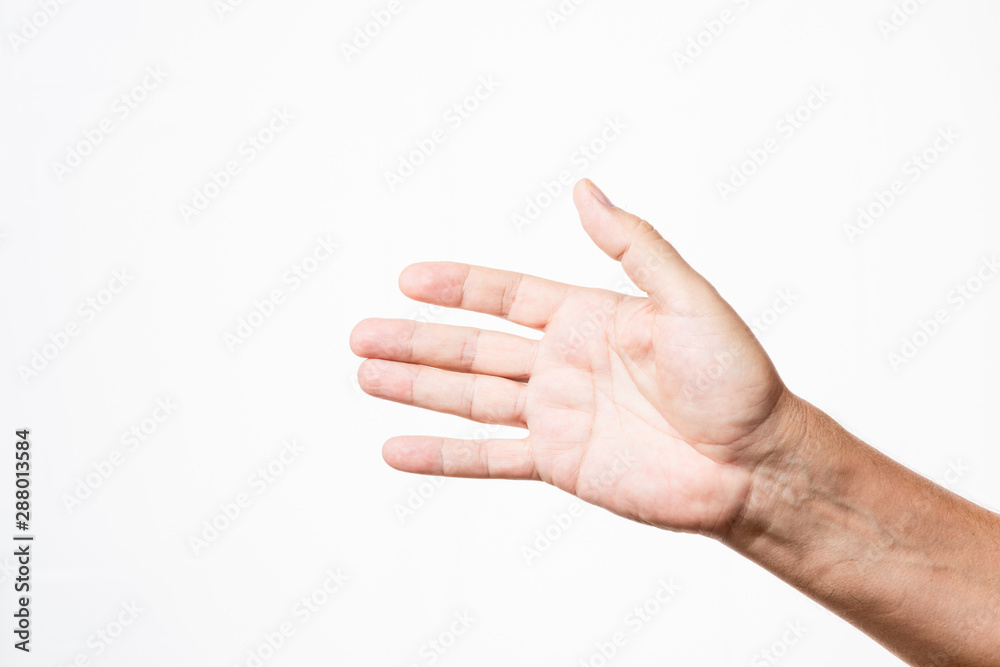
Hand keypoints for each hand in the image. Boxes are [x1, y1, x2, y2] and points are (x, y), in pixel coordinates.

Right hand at [350, 179, 797, 536]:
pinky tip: (398, 449)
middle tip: (361, 335)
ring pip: (470, 399)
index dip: (457, 287)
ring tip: (366, 376)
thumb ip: (632, 246)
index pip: (506, 296)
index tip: (409, 279)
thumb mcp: (687, 297)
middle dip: (416, 341)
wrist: (755, 463)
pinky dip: (442, 457)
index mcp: (588, 319)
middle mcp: (563, 365)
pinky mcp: (558, 463)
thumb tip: (585, 190)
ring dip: (416, 389)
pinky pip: (488, 459)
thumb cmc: (735, 377)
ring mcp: (556, 416)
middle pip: (473, 348)